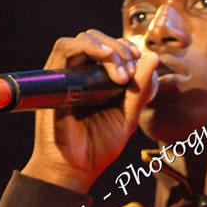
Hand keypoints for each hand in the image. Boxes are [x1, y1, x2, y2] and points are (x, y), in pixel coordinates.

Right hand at [21, 30, 158, 192]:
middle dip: (121, 49)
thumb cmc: (98, 147)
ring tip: (120, 73)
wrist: (74, 169)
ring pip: (85, 38)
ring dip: (108, 48)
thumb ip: (140, 90)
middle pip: (100, 39)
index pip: (114, 49)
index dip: (129, 50)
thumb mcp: (128, 117)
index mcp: (101, 81)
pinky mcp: (54, 77)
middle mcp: (83, 74)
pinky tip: (105, 57)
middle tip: (128, 74)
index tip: (140, 65)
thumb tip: (152, 57)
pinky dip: (87, 46)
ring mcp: (68, 74)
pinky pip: (65, 48)